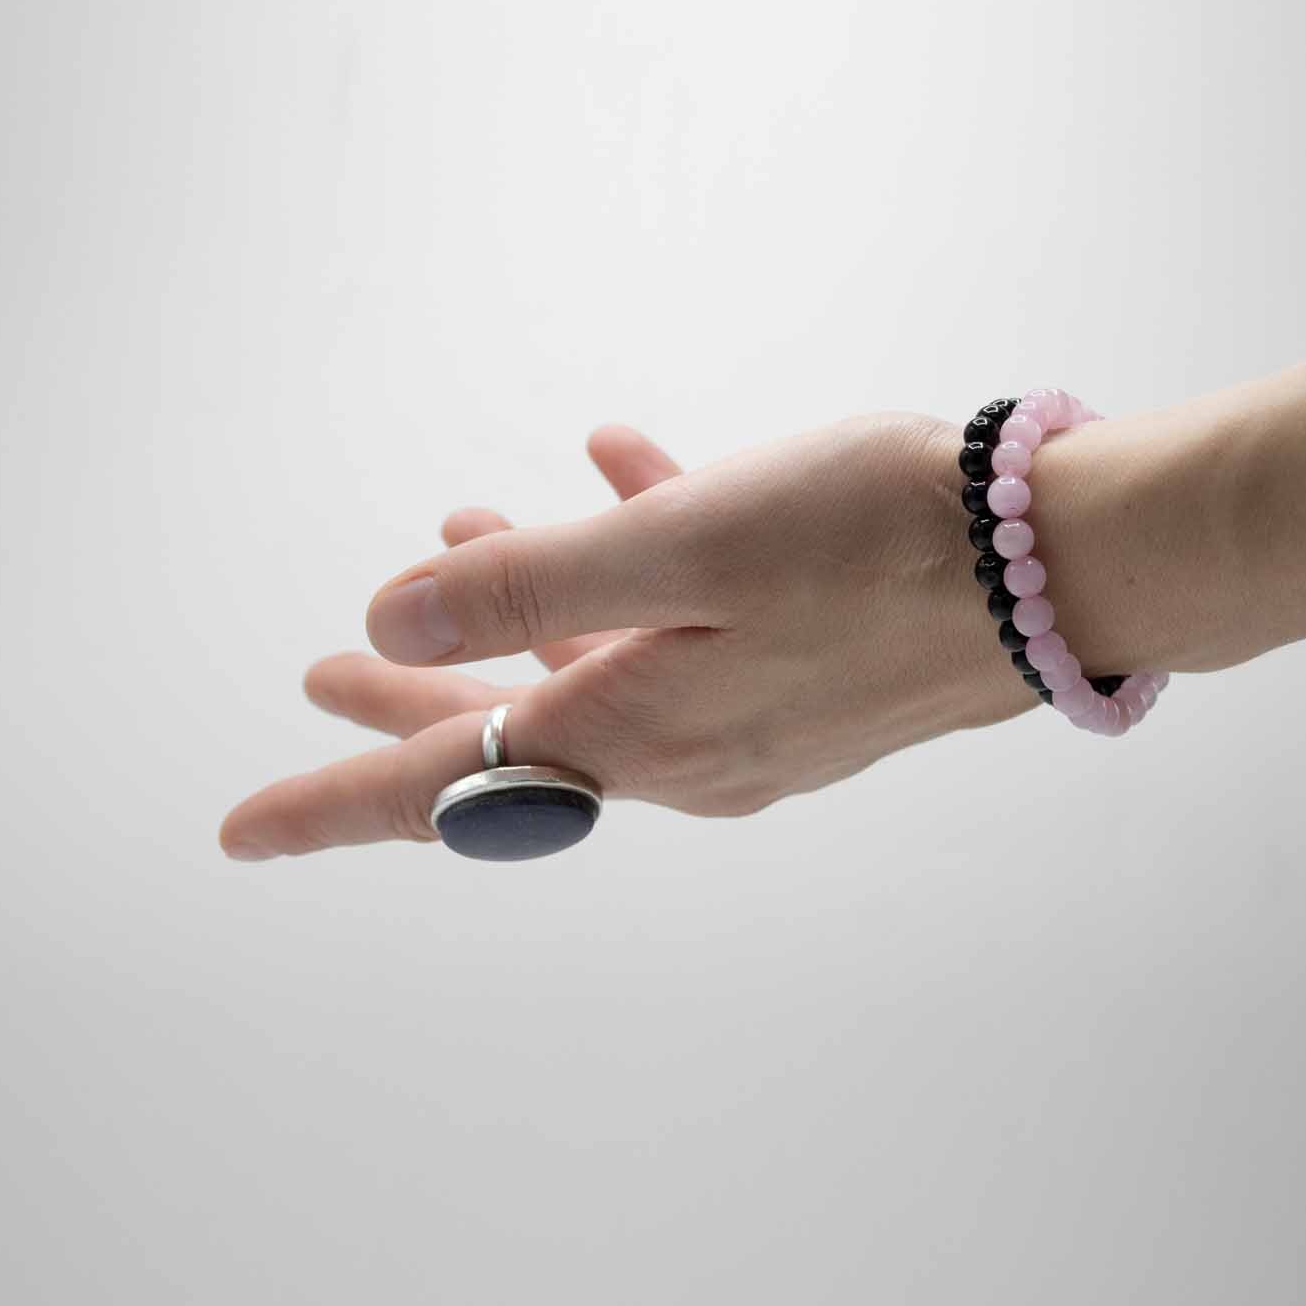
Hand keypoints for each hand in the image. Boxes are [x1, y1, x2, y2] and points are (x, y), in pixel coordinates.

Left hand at [218, 411, 1029, 859]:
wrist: (1066, 564)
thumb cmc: (880, 544)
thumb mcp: (682, 547)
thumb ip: (531, 586)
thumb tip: (390, 623)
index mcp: (637, 734)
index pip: (443, 788)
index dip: (331, 801)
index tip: (240, 833)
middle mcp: (688, 750)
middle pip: (511, 729)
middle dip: (413, 695)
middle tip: (329, 665)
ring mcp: (753, 720)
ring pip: (598, 669)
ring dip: (527, 610)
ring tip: (465, 533)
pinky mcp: (809, 675)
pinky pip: (690, 628)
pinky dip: (640, 565)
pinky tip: (632, 472)